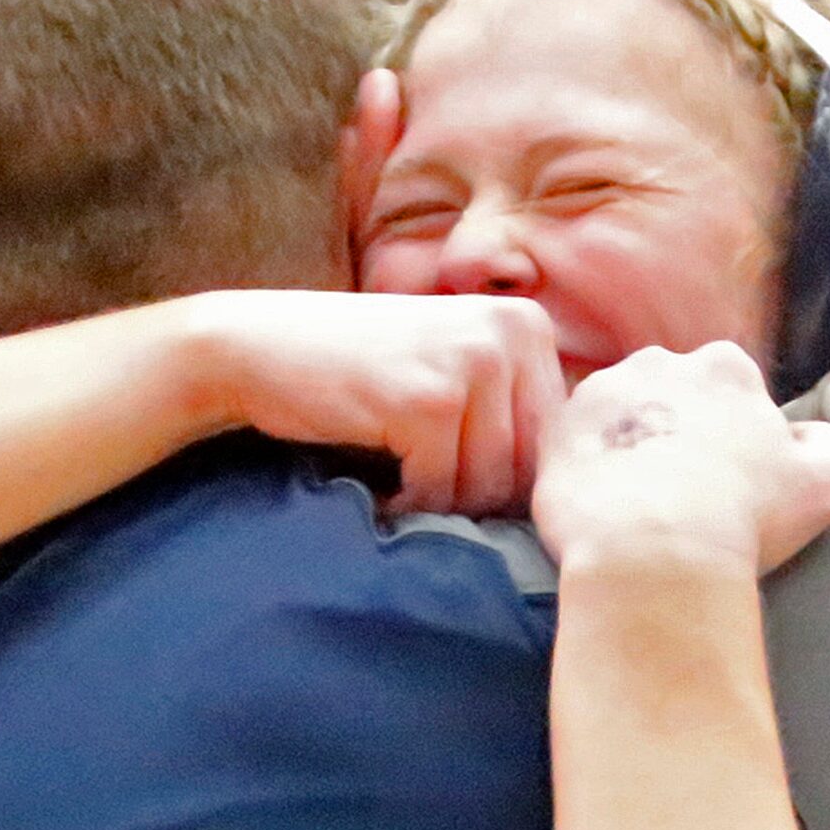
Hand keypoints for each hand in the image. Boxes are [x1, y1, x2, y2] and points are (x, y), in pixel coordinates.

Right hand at [194, 289, 562, 515]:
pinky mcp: (429, 401)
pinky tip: (381, 487)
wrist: (257, 347)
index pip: (557, 443)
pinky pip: (441, 490)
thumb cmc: (358, 372)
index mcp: (529, 325)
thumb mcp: (453, 369)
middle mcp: (512, 333)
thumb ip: (512, 410)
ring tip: (401, 484)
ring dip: (440, 504)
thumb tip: (572, 491)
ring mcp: (474, 363)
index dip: (511, 482)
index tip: (458, 482)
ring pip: (489, 486)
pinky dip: (406, 503)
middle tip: (423, 489)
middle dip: (476, 497)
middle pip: (528, 468)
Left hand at [532, 343, 829, 575]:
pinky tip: (600, 509)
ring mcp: (603, 392)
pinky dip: (584, 470)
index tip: (723, 478)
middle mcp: (661, 364)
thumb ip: (829, 445)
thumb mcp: (825, 486)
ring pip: (618, 415)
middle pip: (669, 395)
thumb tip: (811, 435)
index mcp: (726, 370)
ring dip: (625, 447)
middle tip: (677, 492)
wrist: (654, 554)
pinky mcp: (558, 429)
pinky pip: (572, 445)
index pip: (728, 391)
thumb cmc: (745, 521)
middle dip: (672, 431)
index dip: (728, 436)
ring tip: (634, 504)